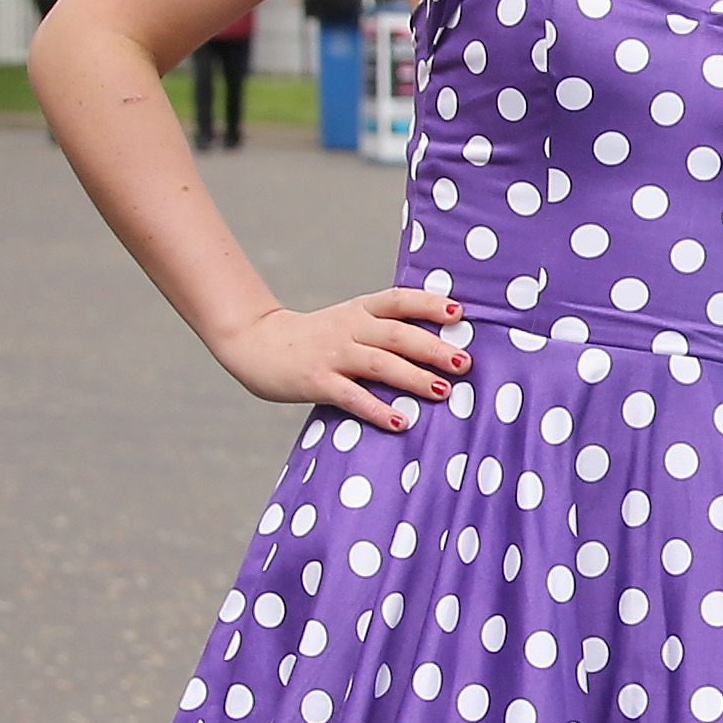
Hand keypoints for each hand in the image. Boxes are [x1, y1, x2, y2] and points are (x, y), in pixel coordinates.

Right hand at [213, 288, 466, 431]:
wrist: (257, 344)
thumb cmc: (316, 338)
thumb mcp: (349, 321)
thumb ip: (384, 328)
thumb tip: (439, 342)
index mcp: (360, 310)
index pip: (398, 300)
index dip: (428, 304)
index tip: (458, 314)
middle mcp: (349, 328)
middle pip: (397, 334)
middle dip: (433, 348)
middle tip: (464, 363)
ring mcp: (333, 355)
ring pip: (379, 364)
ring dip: (413, 377)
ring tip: (442, 391)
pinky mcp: (317, 382)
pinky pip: (352, 396)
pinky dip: (378, 409)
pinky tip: (400, 422)